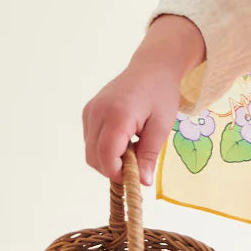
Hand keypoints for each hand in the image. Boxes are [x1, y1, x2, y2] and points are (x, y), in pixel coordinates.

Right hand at [82, 61, 182, 186]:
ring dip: (108, 158)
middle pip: (94, 157)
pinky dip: (104, 147)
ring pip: (90, 150)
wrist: (152, 67)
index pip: (106, 156)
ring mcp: (90, 110)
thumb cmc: (161, 94)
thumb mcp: (162, 127)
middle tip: (137, 163)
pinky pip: (90, 139)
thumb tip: (142, 183)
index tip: (134, 176)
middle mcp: (98, 112)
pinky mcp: (89, 110)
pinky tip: (124, 138)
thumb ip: (149, 155)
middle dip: (113, 168)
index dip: (118, 173)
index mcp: (117, 115)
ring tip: (133, 147)